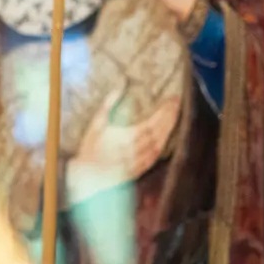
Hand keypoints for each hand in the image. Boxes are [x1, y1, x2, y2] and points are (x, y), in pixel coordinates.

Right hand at [66, 90, 180, 201]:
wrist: (87, 177)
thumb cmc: (90, 149)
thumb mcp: (96, 124)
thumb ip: (108, 105)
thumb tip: (120, 87)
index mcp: (128, 138)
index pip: (152, 122)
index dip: (165, 111)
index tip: (172, 99)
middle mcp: (137, 150)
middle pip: (159, 132)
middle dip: (170, 116)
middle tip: (177, 104)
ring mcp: (139, 161)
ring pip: (160, 144)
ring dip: (169, 129)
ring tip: (174, 116)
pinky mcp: (139, 170)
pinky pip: (156, 156)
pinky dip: (163, 144)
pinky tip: (166, 136)